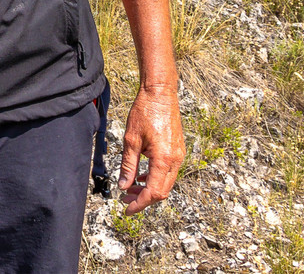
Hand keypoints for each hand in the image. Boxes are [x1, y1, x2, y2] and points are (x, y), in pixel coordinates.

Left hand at [118, 85, 183, 213]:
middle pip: (162, 191)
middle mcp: (175, 160)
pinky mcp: (177, 150)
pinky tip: (141, 176)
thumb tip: (124, 186)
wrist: (160, 93)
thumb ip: (128, 165)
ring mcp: (179, 155)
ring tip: (130, 189)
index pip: (154, 192)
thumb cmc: (144, 112)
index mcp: (164, 159)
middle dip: (144, 199)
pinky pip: (168, 172)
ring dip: (149, 189)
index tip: (127, 209)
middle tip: (125, 200)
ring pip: (166, 182)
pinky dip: (155, 178)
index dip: (140, 203)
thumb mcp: (131, 140)